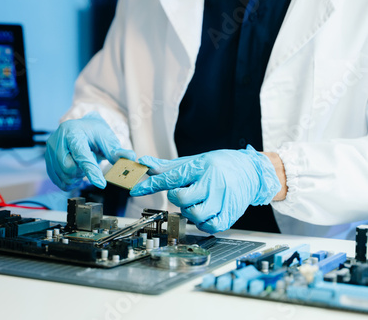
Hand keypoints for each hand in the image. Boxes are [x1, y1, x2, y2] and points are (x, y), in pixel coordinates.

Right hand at [45, 112, 135, 190]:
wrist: (79, 128)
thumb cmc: (92, 132)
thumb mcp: (106, 138)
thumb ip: (115, 150)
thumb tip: (130, 156)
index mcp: (73, 132)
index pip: (81, 155)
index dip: (91, 171)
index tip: (101, 183)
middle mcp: (58, 139)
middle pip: (68, 167)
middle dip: (81, 172)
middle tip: (89, 166)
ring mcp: (50, 149)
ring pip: (62, 175)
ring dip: (75, 178)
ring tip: (82, 169)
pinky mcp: (47, 159)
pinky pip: (56, 179)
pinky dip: (67, 182)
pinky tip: (75, 175)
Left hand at [130, 146, 280, 233]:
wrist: (252, 171)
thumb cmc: (219, 165)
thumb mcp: (194, 161)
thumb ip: (168, 167)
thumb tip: (144, 163)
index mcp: (201, 167)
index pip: (171, 177)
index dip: (151, 185)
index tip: (135, 190)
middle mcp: (212, 182)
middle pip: (181, 199)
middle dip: (178, 198)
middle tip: (187, 192)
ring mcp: (223, 199)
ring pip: (194, 214)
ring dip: (190, 211)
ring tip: (198, 202)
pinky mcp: (230, 214)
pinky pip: (208, 226)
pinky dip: (203, 222)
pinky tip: (206, 212)